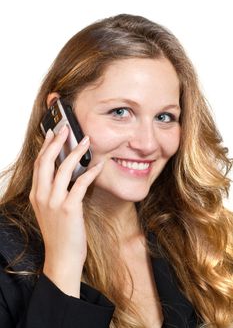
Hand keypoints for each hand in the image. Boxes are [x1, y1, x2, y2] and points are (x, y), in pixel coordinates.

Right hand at [29, 125, 103, 296]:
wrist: (62, 258)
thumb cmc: (60, 234)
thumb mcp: (49, 211)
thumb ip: (53, 193)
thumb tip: (66, 174)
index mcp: (36, 195)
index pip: (39, 164)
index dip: (46, 147)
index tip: (53, 133)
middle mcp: (41, 196)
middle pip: (46, 161)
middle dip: (57, 142)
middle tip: (66, 128)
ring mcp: (54, 202)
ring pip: (63, 169)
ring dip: (75, 152)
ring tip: (85, 141)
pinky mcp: (69, 208)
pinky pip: (80, 184)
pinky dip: (90, 172)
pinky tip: (98, 164)